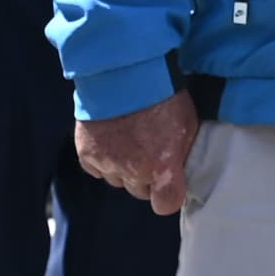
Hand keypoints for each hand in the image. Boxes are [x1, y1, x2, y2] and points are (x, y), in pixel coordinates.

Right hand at [78, 92, 200, 215]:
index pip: (166, 204)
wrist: (126, 71)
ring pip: (118, 181)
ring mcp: (108, 163)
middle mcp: (134, 171)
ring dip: (124, 168)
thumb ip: (181, 154)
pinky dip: (103, 159)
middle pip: (141, 192)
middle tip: (150, 151)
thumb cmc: (163, 95)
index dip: (168, 195)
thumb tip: (180, 169)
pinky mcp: (87, 153)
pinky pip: (97, 169)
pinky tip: (111, 139)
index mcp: (163, 166)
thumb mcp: (187, 125)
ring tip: (129, 141)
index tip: (169, 185)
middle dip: (147, 176)